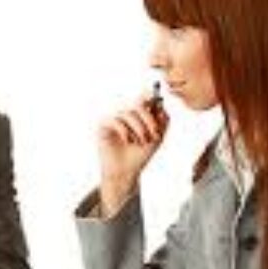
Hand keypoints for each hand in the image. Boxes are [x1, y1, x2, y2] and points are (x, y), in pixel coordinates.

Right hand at [97, 90, 168, 216]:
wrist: (126, 172)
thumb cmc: (140, 156)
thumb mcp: (157, 138)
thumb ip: (163, 122)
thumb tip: (162, 105)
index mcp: (138, 116)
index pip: (143, 99)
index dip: (150, 96)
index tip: (157, 99)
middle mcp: (126, 115)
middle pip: (138, 105)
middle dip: (149, 119)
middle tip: (154, 133)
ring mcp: (115, 119)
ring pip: (128, 113)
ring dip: (139, 128)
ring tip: (141, 141)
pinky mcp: (104, 126)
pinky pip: (115, 121)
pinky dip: (125, 130)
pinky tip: (128, 141)